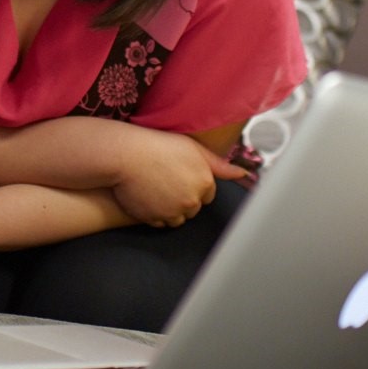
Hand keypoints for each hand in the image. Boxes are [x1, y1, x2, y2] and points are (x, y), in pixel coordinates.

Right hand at [111, 131, 246, 226]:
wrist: (125, 154)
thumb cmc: (157, 146)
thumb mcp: (192, 147)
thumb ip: (219, 164)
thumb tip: (242, 173)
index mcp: (204, 182)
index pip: (207, 194)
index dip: (193, 183)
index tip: (180, 174)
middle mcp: (192, 201)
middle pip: (193, 207)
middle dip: (184, 197)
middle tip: (166, 179)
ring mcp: (172, 212)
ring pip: (177, 218)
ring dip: (170, 208)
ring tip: (156, 188)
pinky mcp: (154, 219)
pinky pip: (159, 222)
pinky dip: (155, 213)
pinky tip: (148, 196)